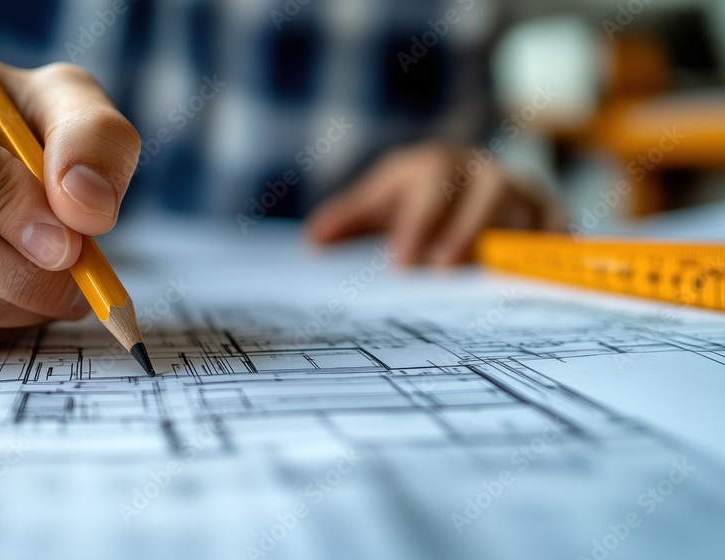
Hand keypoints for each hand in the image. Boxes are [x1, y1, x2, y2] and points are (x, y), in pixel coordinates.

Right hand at [0, 25, 140, 352]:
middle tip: (74, 278)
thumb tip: (85, 209)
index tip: (66, 238)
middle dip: (10, 267)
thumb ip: (91, 138)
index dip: (4, 199)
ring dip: (1, 305)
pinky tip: (16, 303)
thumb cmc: (8, 117)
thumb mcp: (63, 100)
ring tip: (57, 292)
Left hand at [305, 144, 565, 263]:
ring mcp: (518, 190)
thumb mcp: (376, 203)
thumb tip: (313, 240)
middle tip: (444, 268)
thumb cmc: (409, 197)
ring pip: (526, 207)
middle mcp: (482, 171)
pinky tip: (546, 272)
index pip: (431, 185)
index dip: (419, 221)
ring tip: (494, 277)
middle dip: (467, 229)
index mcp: (437, 164)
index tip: (402, 260)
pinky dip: (555, 243)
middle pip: (485, 192)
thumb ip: (346, 221)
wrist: (453, 178)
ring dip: (512, 240)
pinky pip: (558, 223)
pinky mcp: (545, 211)